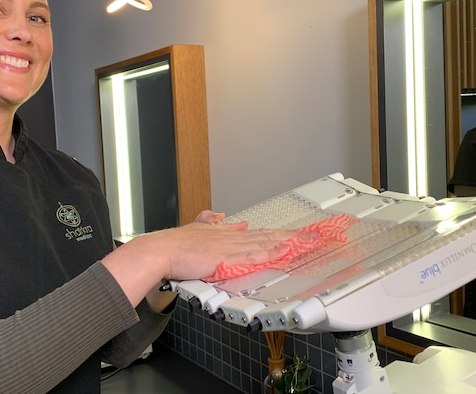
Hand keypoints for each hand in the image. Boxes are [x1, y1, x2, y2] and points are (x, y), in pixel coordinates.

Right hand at [144, 217, 302, 280]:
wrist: (161, 250)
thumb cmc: (174, 246)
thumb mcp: (196, 229)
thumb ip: (212, 223)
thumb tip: (226, 217)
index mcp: (225, 232)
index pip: (258, 232)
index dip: (278, 232)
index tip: (295, 232)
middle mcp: (230, 236)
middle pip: (267, 234)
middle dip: (292, 234)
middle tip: (314, 234)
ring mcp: (229, 246)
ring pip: (264, 242)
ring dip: (287, 241)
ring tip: (307, 241)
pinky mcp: (225, 258)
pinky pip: (252, 255)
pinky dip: (269, 252)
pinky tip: (283, 249)